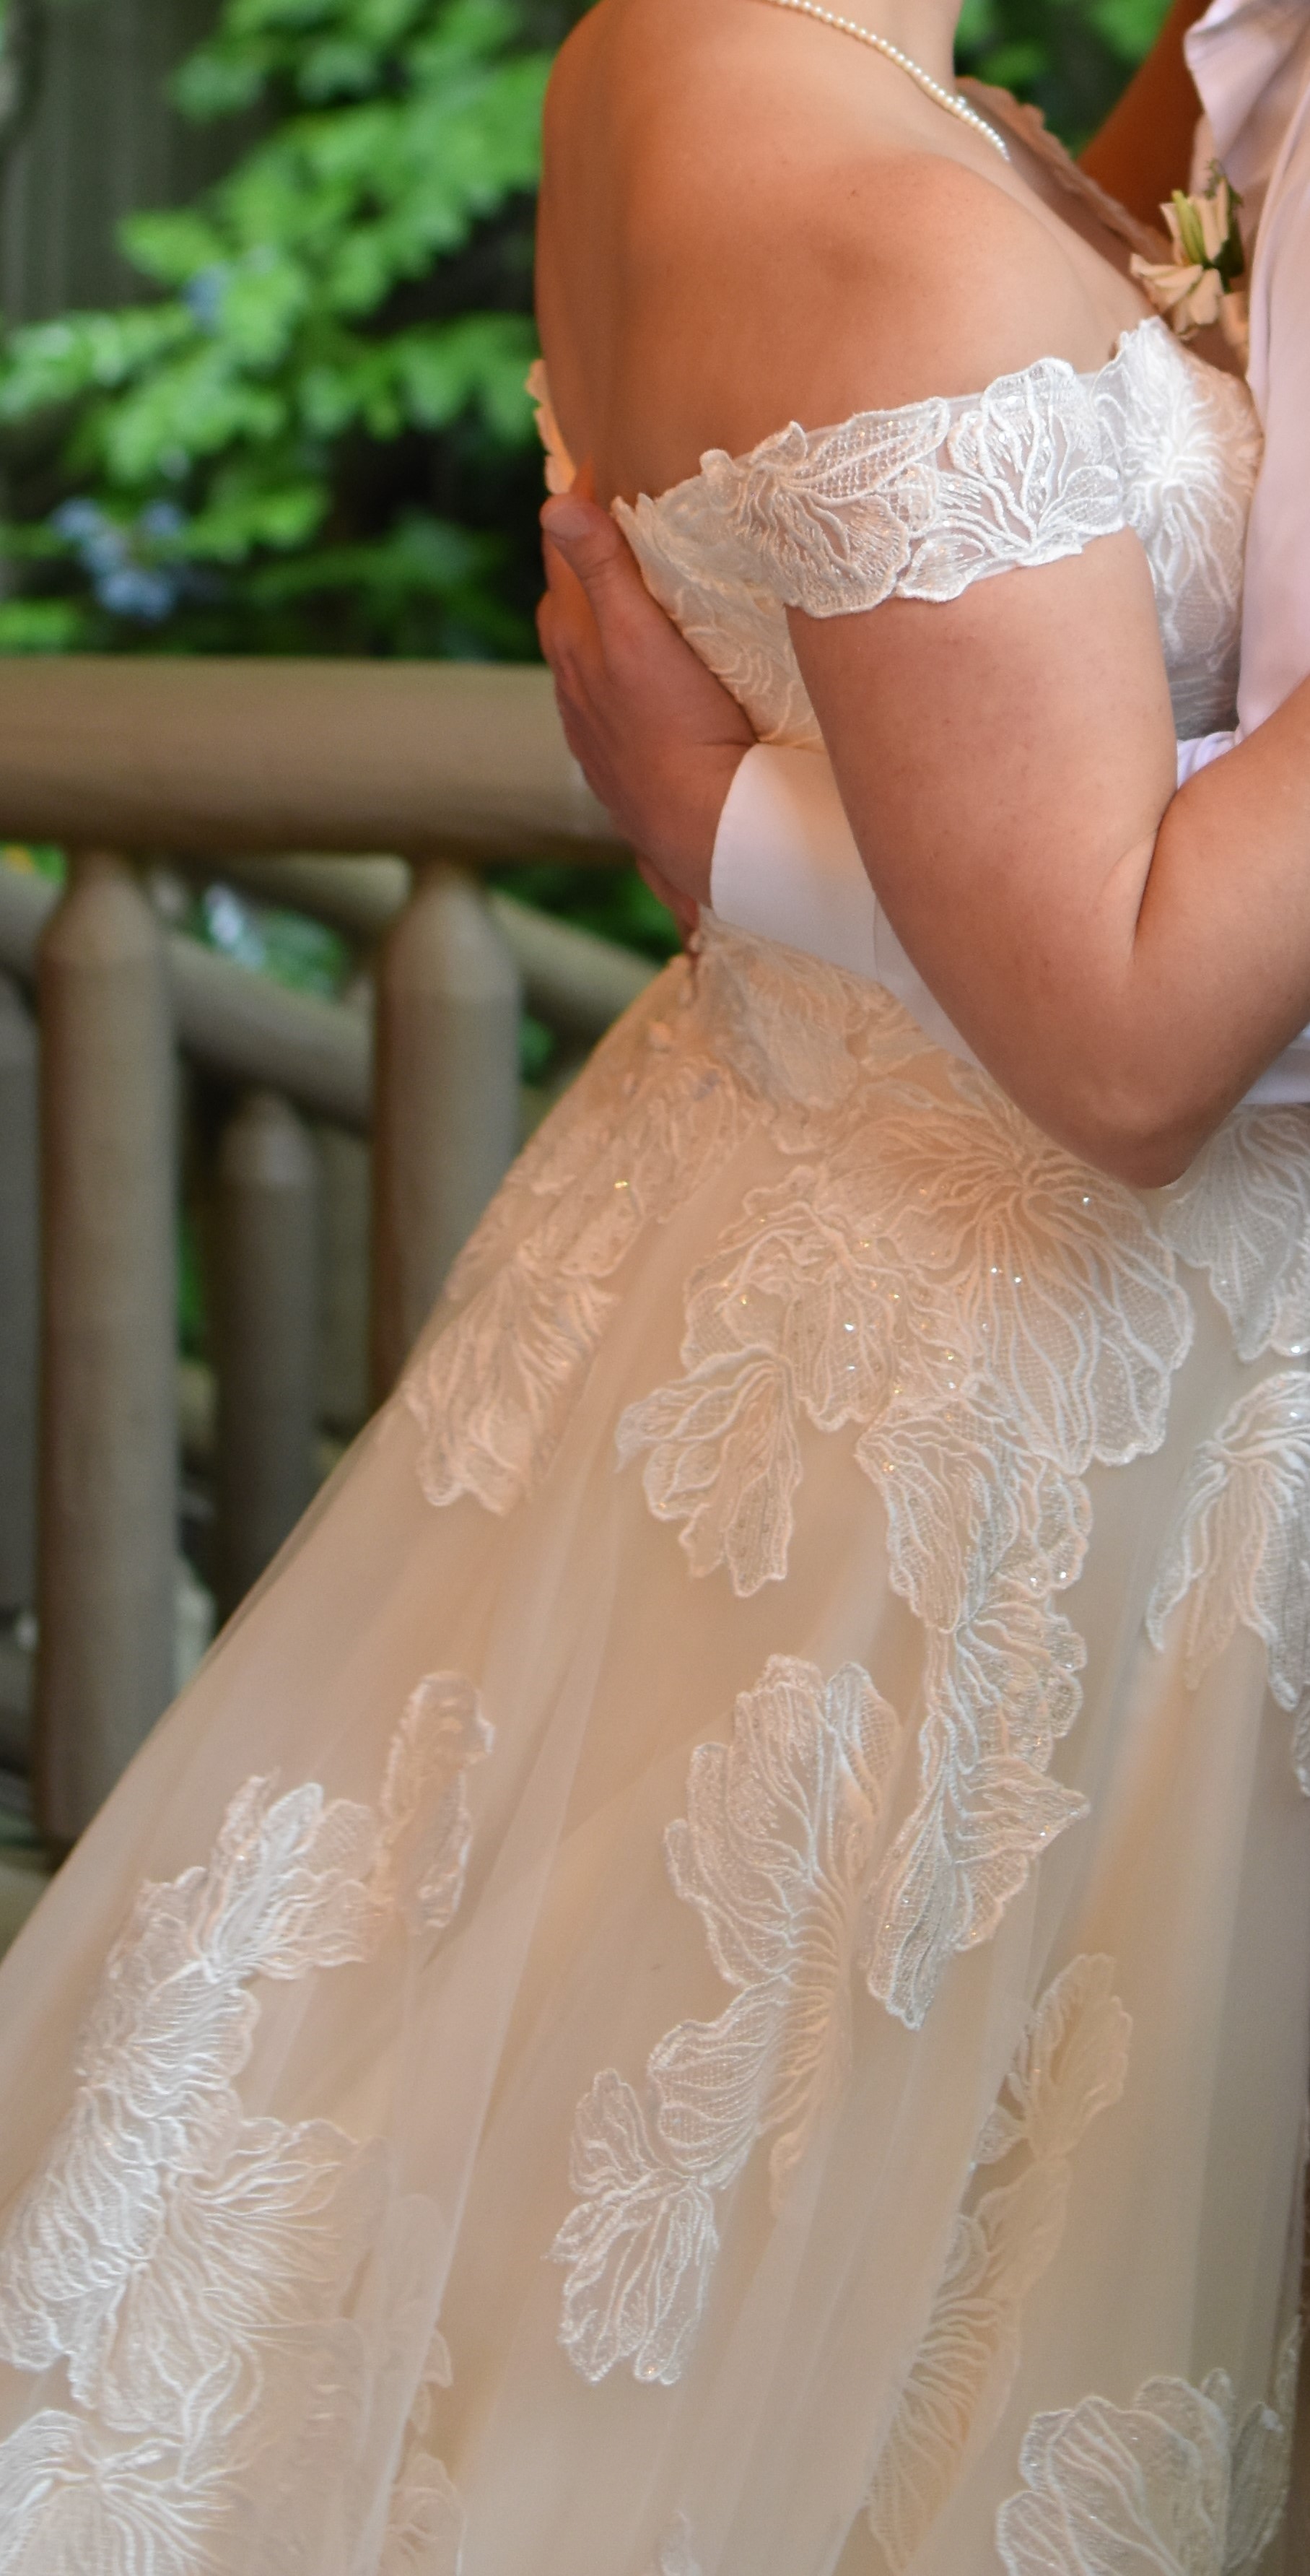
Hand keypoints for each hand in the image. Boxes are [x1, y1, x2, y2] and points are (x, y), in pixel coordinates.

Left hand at [537, 475, 755, 925]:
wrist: (703, 829)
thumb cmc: (678, 732)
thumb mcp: (639, 639)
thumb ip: (601, 570)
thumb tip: (556, 504)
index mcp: (572, 641)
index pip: (562, 554)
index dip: (580, 504)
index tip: (604, 462)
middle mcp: (572, 682)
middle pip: (567, 601)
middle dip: (585, 556)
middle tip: (617, 510)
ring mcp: (594, 725)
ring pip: (587, 652)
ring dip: (603, 615)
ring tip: (631, 584)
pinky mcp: (621, 758)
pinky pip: (611, 695)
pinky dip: (621, 666)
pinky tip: (645, 672)